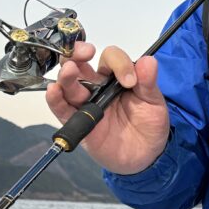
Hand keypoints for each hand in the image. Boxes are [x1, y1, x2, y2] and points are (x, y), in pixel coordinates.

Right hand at [46, 42, 168, 174]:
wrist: (146, 155)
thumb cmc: (149, 124)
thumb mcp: (154, 102)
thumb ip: (148, 82)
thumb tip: (149, 60)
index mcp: (117, 77)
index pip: (110, 58)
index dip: (118, 63)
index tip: (130, 81)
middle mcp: (98, 86)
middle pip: (80, 64)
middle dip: (78, 54)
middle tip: (85, 52)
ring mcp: (86, 103)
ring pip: (69, 84)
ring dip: (67, 75)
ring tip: (69, 71)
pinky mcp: (78, 122)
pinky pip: (62, 109)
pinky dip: (55, 99)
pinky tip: (54, 91)